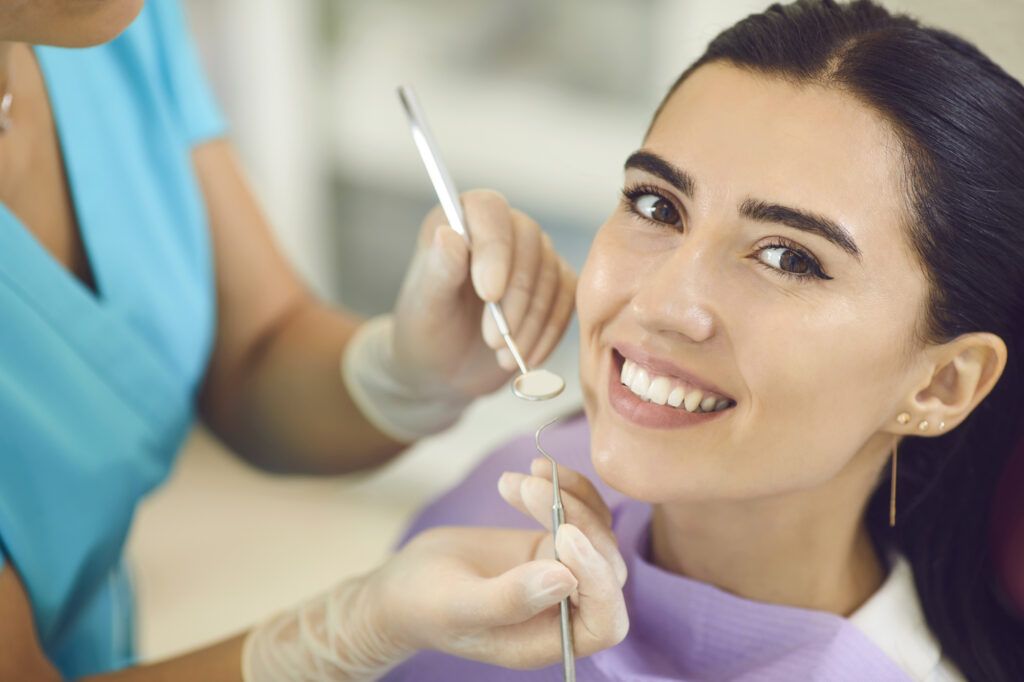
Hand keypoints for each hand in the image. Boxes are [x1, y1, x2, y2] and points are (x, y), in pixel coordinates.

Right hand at [370, 458, 627, 667]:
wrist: (405, 584)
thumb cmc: (424, 605)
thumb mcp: (459, 605)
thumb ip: (510, 599)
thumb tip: (567, 578)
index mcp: (548, 640)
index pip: (605, 619)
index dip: (597, 578)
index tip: (565, 534)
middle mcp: (564, 611)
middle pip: (605, 566)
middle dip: (576, 520)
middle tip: (530, 488)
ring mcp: (561, 575)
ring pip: (597, 533)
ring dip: (568, 497)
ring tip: (520, 479)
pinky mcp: (552, 546)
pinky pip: (581, 514)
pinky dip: (565, 487)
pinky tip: (533, 469)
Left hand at [390, 190, 576, 397]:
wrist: (446, 369)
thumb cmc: (427, 332)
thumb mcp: (426, 307)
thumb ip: (439, 270)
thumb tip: (448, 234)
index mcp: (460, 222)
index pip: (489, 210)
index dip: (495, 247)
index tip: (489, 294)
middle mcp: (500, 231)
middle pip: (529, 241)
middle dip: (516, 296)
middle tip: (493, 340)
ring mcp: (531, 257)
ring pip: (552, 272)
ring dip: (532, 320)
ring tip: (504, 356)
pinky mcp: (553, 286)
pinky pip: (568, 298)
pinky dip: (550, 331)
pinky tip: (527, 357)